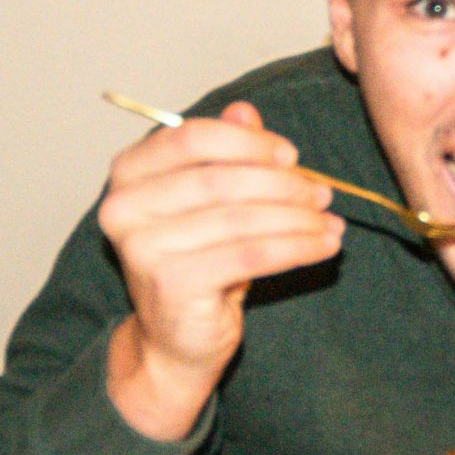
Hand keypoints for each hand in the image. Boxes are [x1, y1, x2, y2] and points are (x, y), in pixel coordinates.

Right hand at [98, 101, 342, 439]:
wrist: (174, 342)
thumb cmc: (195, 263)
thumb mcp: (209, 202)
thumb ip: (223, 154)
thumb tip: (244, 112)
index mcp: (129, 174)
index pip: (191, 138)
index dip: (249, 144)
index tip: (291, 155)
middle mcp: (124, 207)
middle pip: (219, 179)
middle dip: (282, 183)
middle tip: (322, 191)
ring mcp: (144, 248)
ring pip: (241, 219)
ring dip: (297, 218)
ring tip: (330, 221)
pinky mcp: (172, 284)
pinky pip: (251, 256)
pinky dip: (296, 247)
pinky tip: (324, 245)